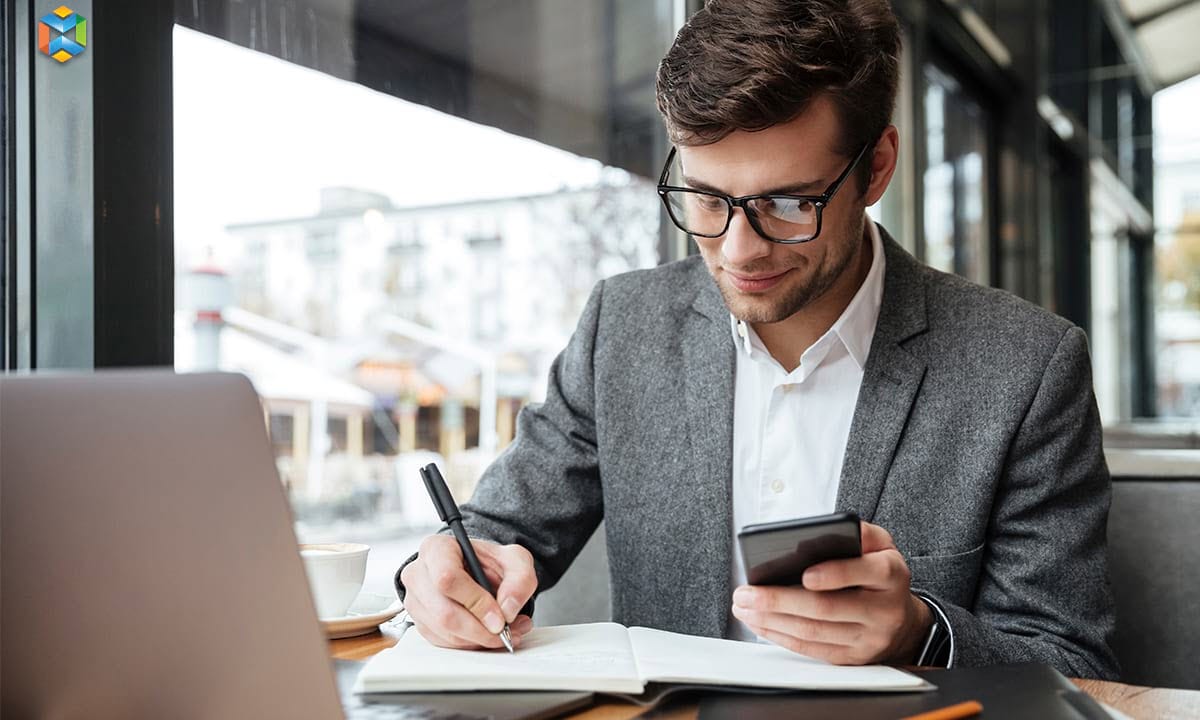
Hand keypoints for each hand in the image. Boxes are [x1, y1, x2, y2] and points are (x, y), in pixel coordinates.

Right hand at [400, 534, 537, 649]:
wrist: (478, 572)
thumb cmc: (490, 562)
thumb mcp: (515, 560)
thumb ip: (520, 579)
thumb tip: (507, 609)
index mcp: (436, 548)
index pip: (447, 578)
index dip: (476, 602)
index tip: (500, 617)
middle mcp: (418, 574)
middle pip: (444, 612)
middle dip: (480, 629)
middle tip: (506, 631)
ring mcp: (415, 600)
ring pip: (444, 632)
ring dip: (479, 639)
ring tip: (507, 631)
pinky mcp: (420, 623)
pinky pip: (444, 642)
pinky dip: (470, 644)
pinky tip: (489, 634)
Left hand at [731, 521, 931, 664]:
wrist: (902, 620)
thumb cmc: (880, 574)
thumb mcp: (881, 545)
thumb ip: (860, 532)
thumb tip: (828, 529)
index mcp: (891, 575)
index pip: (865, 572)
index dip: (834, 575)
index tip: (803, 574)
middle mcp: (883, 610)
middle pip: (827, 608)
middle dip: (780, 600)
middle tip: (747, 593)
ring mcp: (868, 638)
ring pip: (814, 632)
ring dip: (772, 620)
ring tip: (744, 607)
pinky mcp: (853, 658)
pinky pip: (812, 650)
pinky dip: (781, 637)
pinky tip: (760, 624)